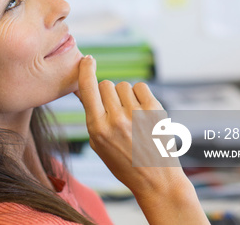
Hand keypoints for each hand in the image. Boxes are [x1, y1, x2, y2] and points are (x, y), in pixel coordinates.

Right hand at [75, 56, 208, 224]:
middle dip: (108, 93)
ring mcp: (136, 113)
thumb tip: (83, 88)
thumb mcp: (98, 144)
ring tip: (131, 117)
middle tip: (116, 111)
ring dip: (125, 96)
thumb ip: (92, 116)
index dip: (85, 70)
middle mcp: (116, 119)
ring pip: (123, 85)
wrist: (156, 179)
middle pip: (105, 84)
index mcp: (98, 129)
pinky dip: (140, 95)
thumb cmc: (124, 162)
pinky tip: (142, 112)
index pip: (87, 88)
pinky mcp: (154, 109)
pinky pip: (140, 86)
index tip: (87, 59)